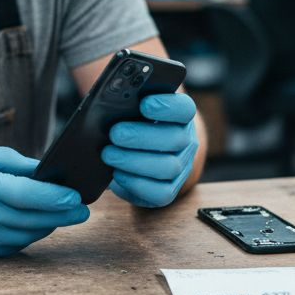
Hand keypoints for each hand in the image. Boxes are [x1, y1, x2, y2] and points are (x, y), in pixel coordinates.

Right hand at [0, 144, 88, 259]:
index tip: (76, 197)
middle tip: (79, 211)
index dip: (56, 199)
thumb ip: (9, 163)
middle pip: (28, 220)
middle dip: (59, 216)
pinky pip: (3, 249)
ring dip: (43, 229)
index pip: (26, 195)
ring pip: (19, 238)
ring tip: (59, 218)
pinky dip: (22, 239)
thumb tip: (44, 172)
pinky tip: (32, 228)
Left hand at [102, 93, 197, 207]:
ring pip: (168, 167)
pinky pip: (162, 193)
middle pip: (174, 139)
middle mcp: (185, 141)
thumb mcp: (133, 109)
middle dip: (140, 136)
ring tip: (108, 154)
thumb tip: (109, 101)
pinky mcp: (170, 189)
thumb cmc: (133, 124)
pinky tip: (117, 174)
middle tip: (114, 133)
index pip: (184, 109)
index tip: (143, 103)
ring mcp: (181, 167)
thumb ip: (128, 102)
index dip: (167, 106)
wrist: (144, 152)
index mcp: (180, 116)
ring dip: (134, 161)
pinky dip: (137, 184)